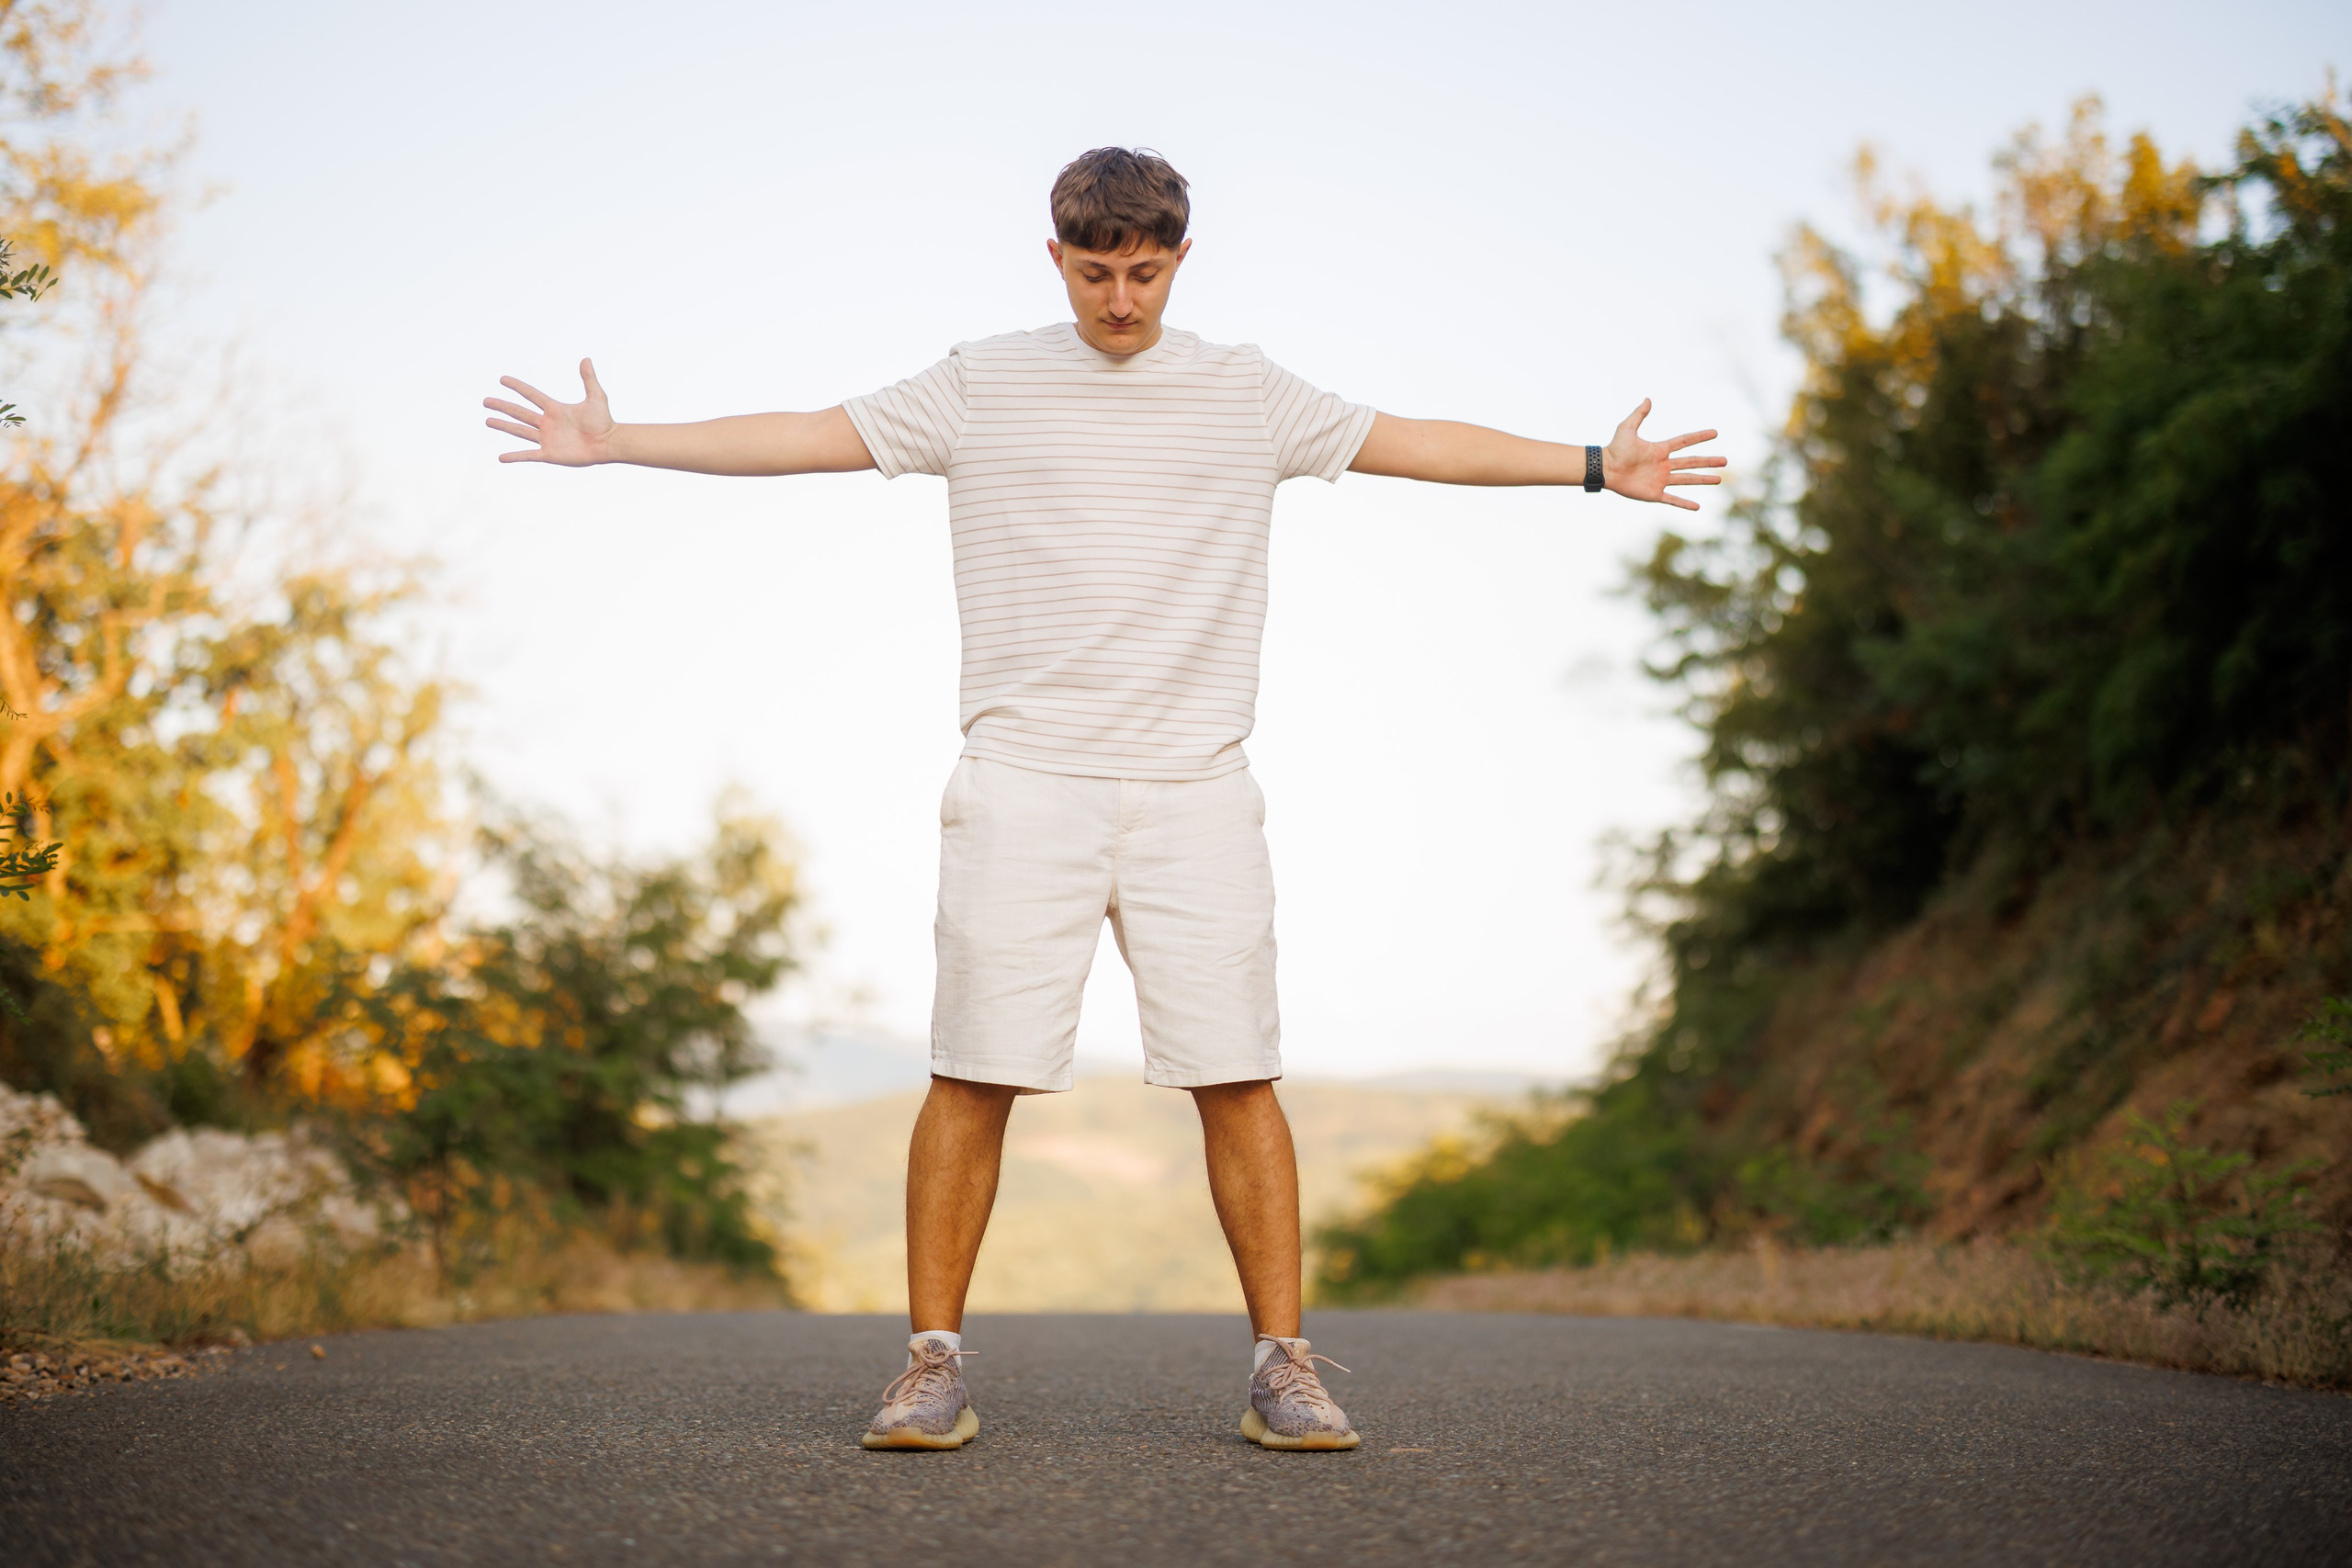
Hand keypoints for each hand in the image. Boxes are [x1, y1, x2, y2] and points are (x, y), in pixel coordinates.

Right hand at [484, 359, 613, 464]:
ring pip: (520, 431)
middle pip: (520, 412)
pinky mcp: (550, 454)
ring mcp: (547, 439)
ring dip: (504, 426)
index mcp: (555, 409)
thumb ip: (589, 379)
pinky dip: (515, 456)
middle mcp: (548, 423)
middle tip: (486, 401)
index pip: (531, 395)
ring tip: (488, 421)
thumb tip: (586, 359)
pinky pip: (528, 455)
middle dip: (503, 407)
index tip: (502, 379)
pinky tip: (501, 458)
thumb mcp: (596, 397)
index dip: (517, 387)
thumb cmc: (604, 421)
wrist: (608, 443)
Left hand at [1602, 400, 1722, 509]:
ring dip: (1703, 480)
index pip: (1684, 442)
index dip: (1699, 437)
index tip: (1715, 433)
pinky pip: (1672, 499)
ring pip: (1687, 479)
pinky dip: (1684, 503)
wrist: (1605, 469)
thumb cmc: (1615, 449)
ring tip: (1719, 479)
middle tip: (1725, 461)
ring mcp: (1660, 480)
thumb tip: (1648, 399)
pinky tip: (1697, 506)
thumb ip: (1639, 415)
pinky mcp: (1654, 493)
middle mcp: (1663, 465)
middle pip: (1691, 462)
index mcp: (1660, 450)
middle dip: (1708, 461)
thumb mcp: (1627, 428)